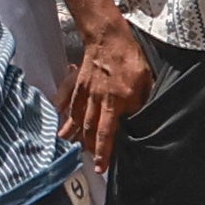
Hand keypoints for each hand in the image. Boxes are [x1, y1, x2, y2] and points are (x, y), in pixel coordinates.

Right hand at [55, 20, 154, 167]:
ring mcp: (85, 90)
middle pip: (90, 128)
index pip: (108, 132)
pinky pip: (69, 98)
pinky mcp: (78, 81)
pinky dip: (63, 107)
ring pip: (77, 116)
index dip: (103, 152)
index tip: (100, 167)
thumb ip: (142, 102)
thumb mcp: (145, 81)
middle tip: (87, 158)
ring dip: (73, 131)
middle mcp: (97, 100)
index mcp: (116, 102)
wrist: (109, 37)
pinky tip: (59, 113)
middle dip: (88, 146)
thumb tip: (140, 118)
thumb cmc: (130, 59)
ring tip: (66, 141)